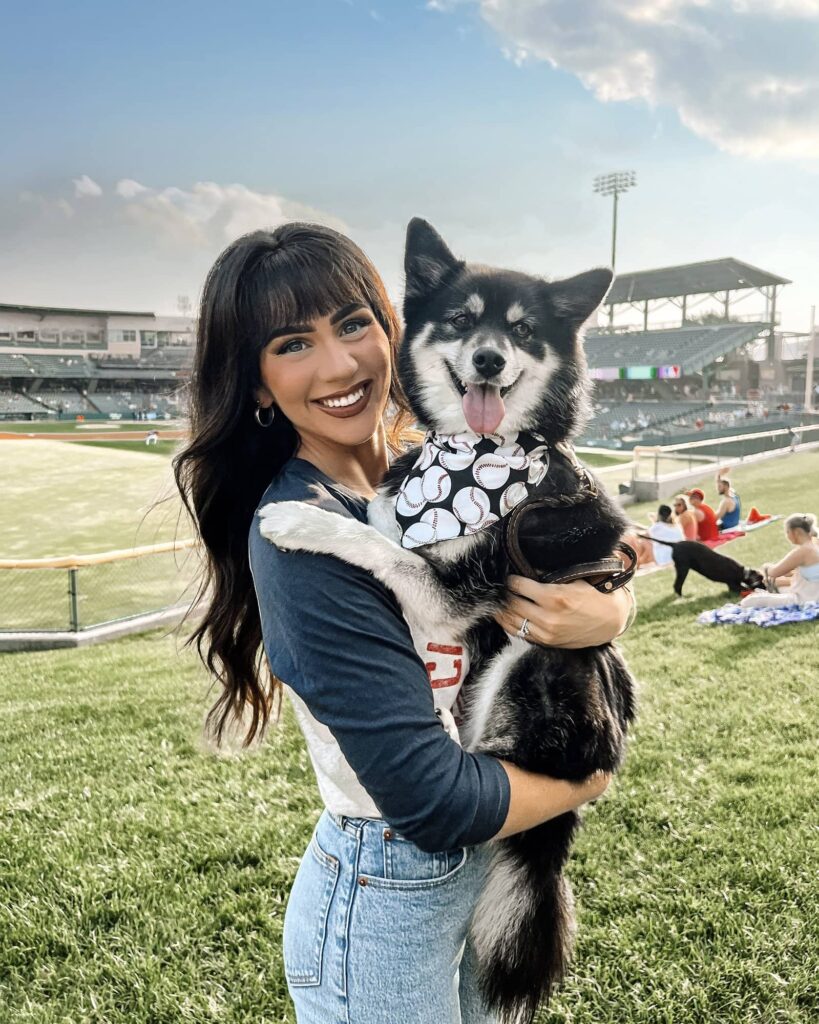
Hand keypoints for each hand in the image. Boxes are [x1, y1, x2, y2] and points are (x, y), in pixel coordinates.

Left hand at [493, 575, 634, 648]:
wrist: (610, 621)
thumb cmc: (593, 594)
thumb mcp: (575, 579)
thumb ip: (551, 574)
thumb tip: (528, 566)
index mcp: (555, 597)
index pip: (519, 585)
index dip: (511, 579)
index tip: (507, 575)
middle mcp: (548, 617)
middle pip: (512, 603)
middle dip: (504, 594)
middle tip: (499, 587)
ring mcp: (546, 632)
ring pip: (512, 621)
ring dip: (502, 610)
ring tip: (497, 601)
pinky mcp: (547, 642)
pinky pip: (520, 633)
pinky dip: (510, 624)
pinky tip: (504, 616)